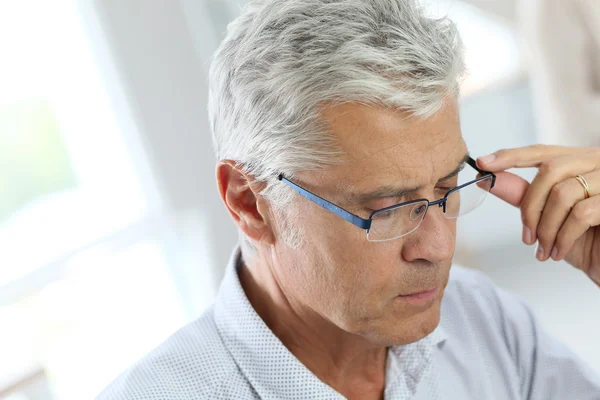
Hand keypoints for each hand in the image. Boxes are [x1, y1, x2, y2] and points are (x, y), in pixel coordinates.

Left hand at [477, 145, 599, 286]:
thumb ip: (522, 195)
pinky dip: (563, 237)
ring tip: (544, 249)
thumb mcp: (548, 215)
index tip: (483, 163)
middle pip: (550, 170)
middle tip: (526, 237)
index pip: (541, 151)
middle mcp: (597, 163)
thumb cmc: (584, 240)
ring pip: (563, 193)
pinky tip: (558, 252)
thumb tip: (488, 180)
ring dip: (546, 228)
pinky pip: (581, 214)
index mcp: (579, 161)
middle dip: (530, 206)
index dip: (511, 156)